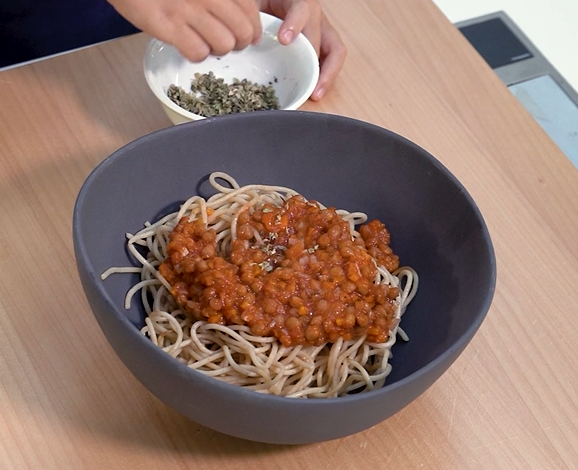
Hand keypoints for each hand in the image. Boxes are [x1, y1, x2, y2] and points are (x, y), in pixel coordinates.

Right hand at [107, 0, 262, 60]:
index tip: (250, 35)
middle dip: (239, 43)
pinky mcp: (167, 25)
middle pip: (242, 33)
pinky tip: (188, 44)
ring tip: (206, 43)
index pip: (250, 11)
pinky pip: (198, 52)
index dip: (254, 28)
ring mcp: (187, 9)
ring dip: (217, 50)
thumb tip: (245, 18)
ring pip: (224, 45)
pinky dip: (196, 54)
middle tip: (228, 43)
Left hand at [257, 0, 346, 99]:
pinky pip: (332, 61)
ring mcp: (322, 31)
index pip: (302, 9)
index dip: (295, 25)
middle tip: (304, 80)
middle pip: (321, 37)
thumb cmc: (265, 4)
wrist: (273, 4)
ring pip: (336, 51)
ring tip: (316, 94)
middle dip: (313, 60)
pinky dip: (326, 79)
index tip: (283, 40)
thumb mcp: (257, 4)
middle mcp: (315, 15)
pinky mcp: (324, 46)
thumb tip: (248, 39)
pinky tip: (315, 94)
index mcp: (297, 1)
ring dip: (328, 75)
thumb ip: (254, 16)